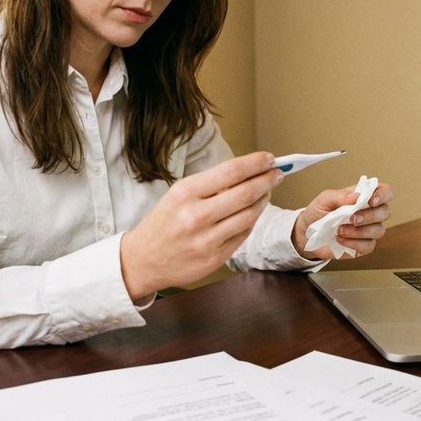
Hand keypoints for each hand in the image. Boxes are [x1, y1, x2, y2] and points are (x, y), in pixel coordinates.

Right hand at [120, 152, 283, 299]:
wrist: (142, 261)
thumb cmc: (163, 223)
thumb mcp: (177, 195)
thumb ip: (210, 185)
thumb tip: (247, 171)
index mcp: (185, 193)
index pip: (231, 172)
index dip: (255, 163)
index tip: (269, 159)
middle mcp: (196, 216)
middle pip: (245, 193)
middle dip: (267, 180)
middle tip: (278, 173)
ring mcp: (207, 239)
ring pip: (249, 215)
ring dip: (263, 200)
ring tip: (267, 191)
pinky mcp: (215, 258)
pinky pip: (243, 234)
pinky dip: (252, 220)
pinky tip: (254, 212)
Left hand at [292, 181, 392, 259]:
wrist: (307, 233)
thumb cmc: (319, 212)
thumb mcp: (325, 199)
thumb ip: (340, 196)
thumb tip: (357, 196)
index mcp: (364, 196)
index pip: (385, 191)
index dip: (383, 195)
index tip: (371, 201)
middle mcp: (370, 213)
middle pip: (385, 212)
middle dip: (369, 216)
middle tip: (352, 218)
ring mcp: (369, 230)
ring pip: (378, 230)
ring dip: (359, 231)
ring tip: (339, 230)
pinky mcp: (363, 246)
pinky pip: (368, 245)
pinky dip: (353, 243)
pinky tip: (340, 239)